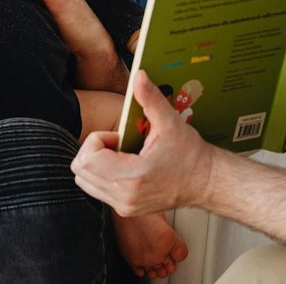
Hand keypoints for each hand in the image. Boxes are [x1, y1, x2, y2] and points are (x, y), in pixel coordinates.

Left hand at [72, 71, 215, 216]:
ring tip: (122, 155)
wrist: (205, 181)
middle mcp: (124, 196)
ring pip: (85, 181)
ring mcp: (123, 206)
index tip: (119, 136)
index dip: (98, 140)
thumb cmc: (190, 154)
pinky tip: (125, 166)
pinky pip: (97, 190)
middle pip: (80, 171)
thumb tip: (138, 76)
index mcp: (132, 176)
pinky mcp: (125, 209)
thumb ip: (151, 98)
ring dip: (96, 163)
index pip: (86, 159)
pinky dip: (103, 175)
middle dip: (94, 150)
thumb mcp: (170, 122)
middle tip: (119, 144)